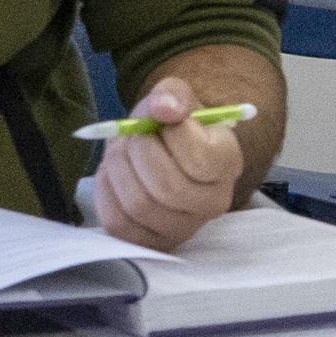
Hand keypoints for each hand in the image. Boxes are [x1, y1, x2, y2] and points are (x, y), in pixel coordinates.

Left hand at [85, 70, 251, 251]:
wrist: (164, 151)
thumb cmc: (173, 125)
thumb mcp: (176, 99)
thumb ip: (173, 95)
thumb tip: (163, 107)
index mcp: (228, 164)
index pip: (200, 157)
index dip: (171, 133)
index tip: (163, 118)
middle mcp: (213, 203)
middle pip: (168, 188)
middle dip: (139, 152)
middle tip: (134, 135)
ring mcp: (183, 228)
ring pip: (140, 205)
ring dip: (119, 169)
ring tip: (121, 152)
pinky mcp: (151, 241)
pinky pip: (118, 223)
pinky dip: (107, 192)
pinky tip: (114, 175)